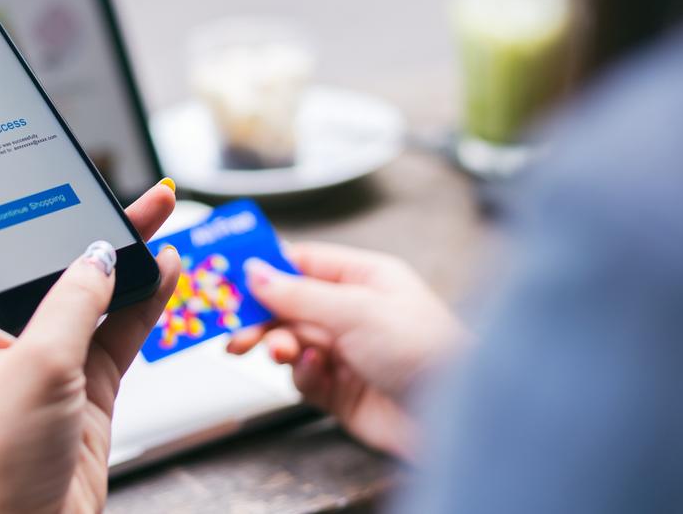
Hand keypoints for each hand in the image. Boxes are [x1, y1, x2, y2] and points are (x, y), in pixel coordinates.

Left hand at [0, 164, 180, 513]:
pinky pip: (113, 327)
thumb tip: (103, 256)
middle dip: (58, 208)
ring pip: (80, 285)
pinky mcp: (77, 386)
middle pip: (23, 250)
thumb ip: (74, 302)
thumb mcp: (34, 368)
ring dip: (116, 251)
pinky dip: (141, 300)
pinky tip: (164, 271)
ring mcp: (37, 356)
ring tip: (155, 211)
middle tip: (93, 170)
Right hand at [226, 242, 468, 460]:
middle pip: (289, 306)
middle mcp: (353, 312)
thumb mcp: (355, 309)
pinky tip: (321, 374)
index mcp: (364, 278)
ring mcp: (347, 351)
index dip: (265, 270)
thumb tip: (255, 271)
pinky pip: (304, 378)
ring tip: (279, 352)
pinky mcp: (342, 390)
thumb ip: (299, 293)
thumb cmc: (424, 349)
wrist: (452, 418)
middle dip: (262, 317)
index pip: (303, 263)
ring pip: (291, 343)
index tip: (230, 278)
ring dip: (279, 346)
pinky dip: (304, 376)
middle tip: (236, 331)